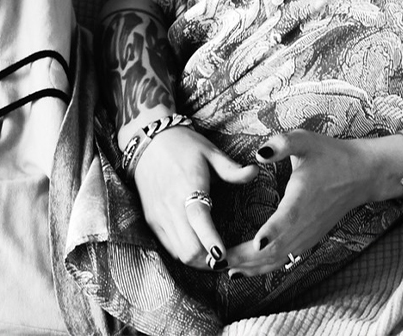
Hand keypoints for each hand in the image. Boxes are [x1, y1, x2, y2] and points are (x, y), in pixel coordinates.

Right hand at [133, 125, 258, 269]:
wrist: (148, 142)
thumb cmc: (183, 145)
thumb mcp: (210, 151)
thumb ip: (231, 168)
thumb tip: (255, 172)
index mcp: (188, 186)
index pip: (199, 220)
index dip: (212, 242)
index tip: (226, 255)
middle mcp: (170, 206)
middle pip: (189, 249)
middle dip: (209, 260)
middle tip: (230, 258)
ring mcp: (159, 216)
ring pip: (179, 253)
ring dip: (199, 260)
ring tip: (217, 257)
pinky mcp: (152, 221)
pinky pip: (170, 247)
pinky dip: (185, 253)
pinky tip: (200, 247)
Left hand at [225, 130, 397, 276]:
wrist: (360, 174)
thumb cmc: (330, 154)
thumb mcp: (306, 140)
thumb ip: (283, 143)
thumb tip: (260, 152)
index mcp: (302, 197)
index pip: (288, 218)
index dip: (272, 231)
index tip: (257, 241)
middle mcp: (305, 222)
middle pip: (275, 247)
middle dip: (246, 256)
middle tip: (216, 260)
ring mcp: (307, 235)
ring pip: (278, 258)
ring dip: (252, 266)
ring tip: (224, 269)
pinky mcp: (308, 239)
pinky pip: (284, 259)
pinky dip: (264, 267)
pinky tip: (245, 269)